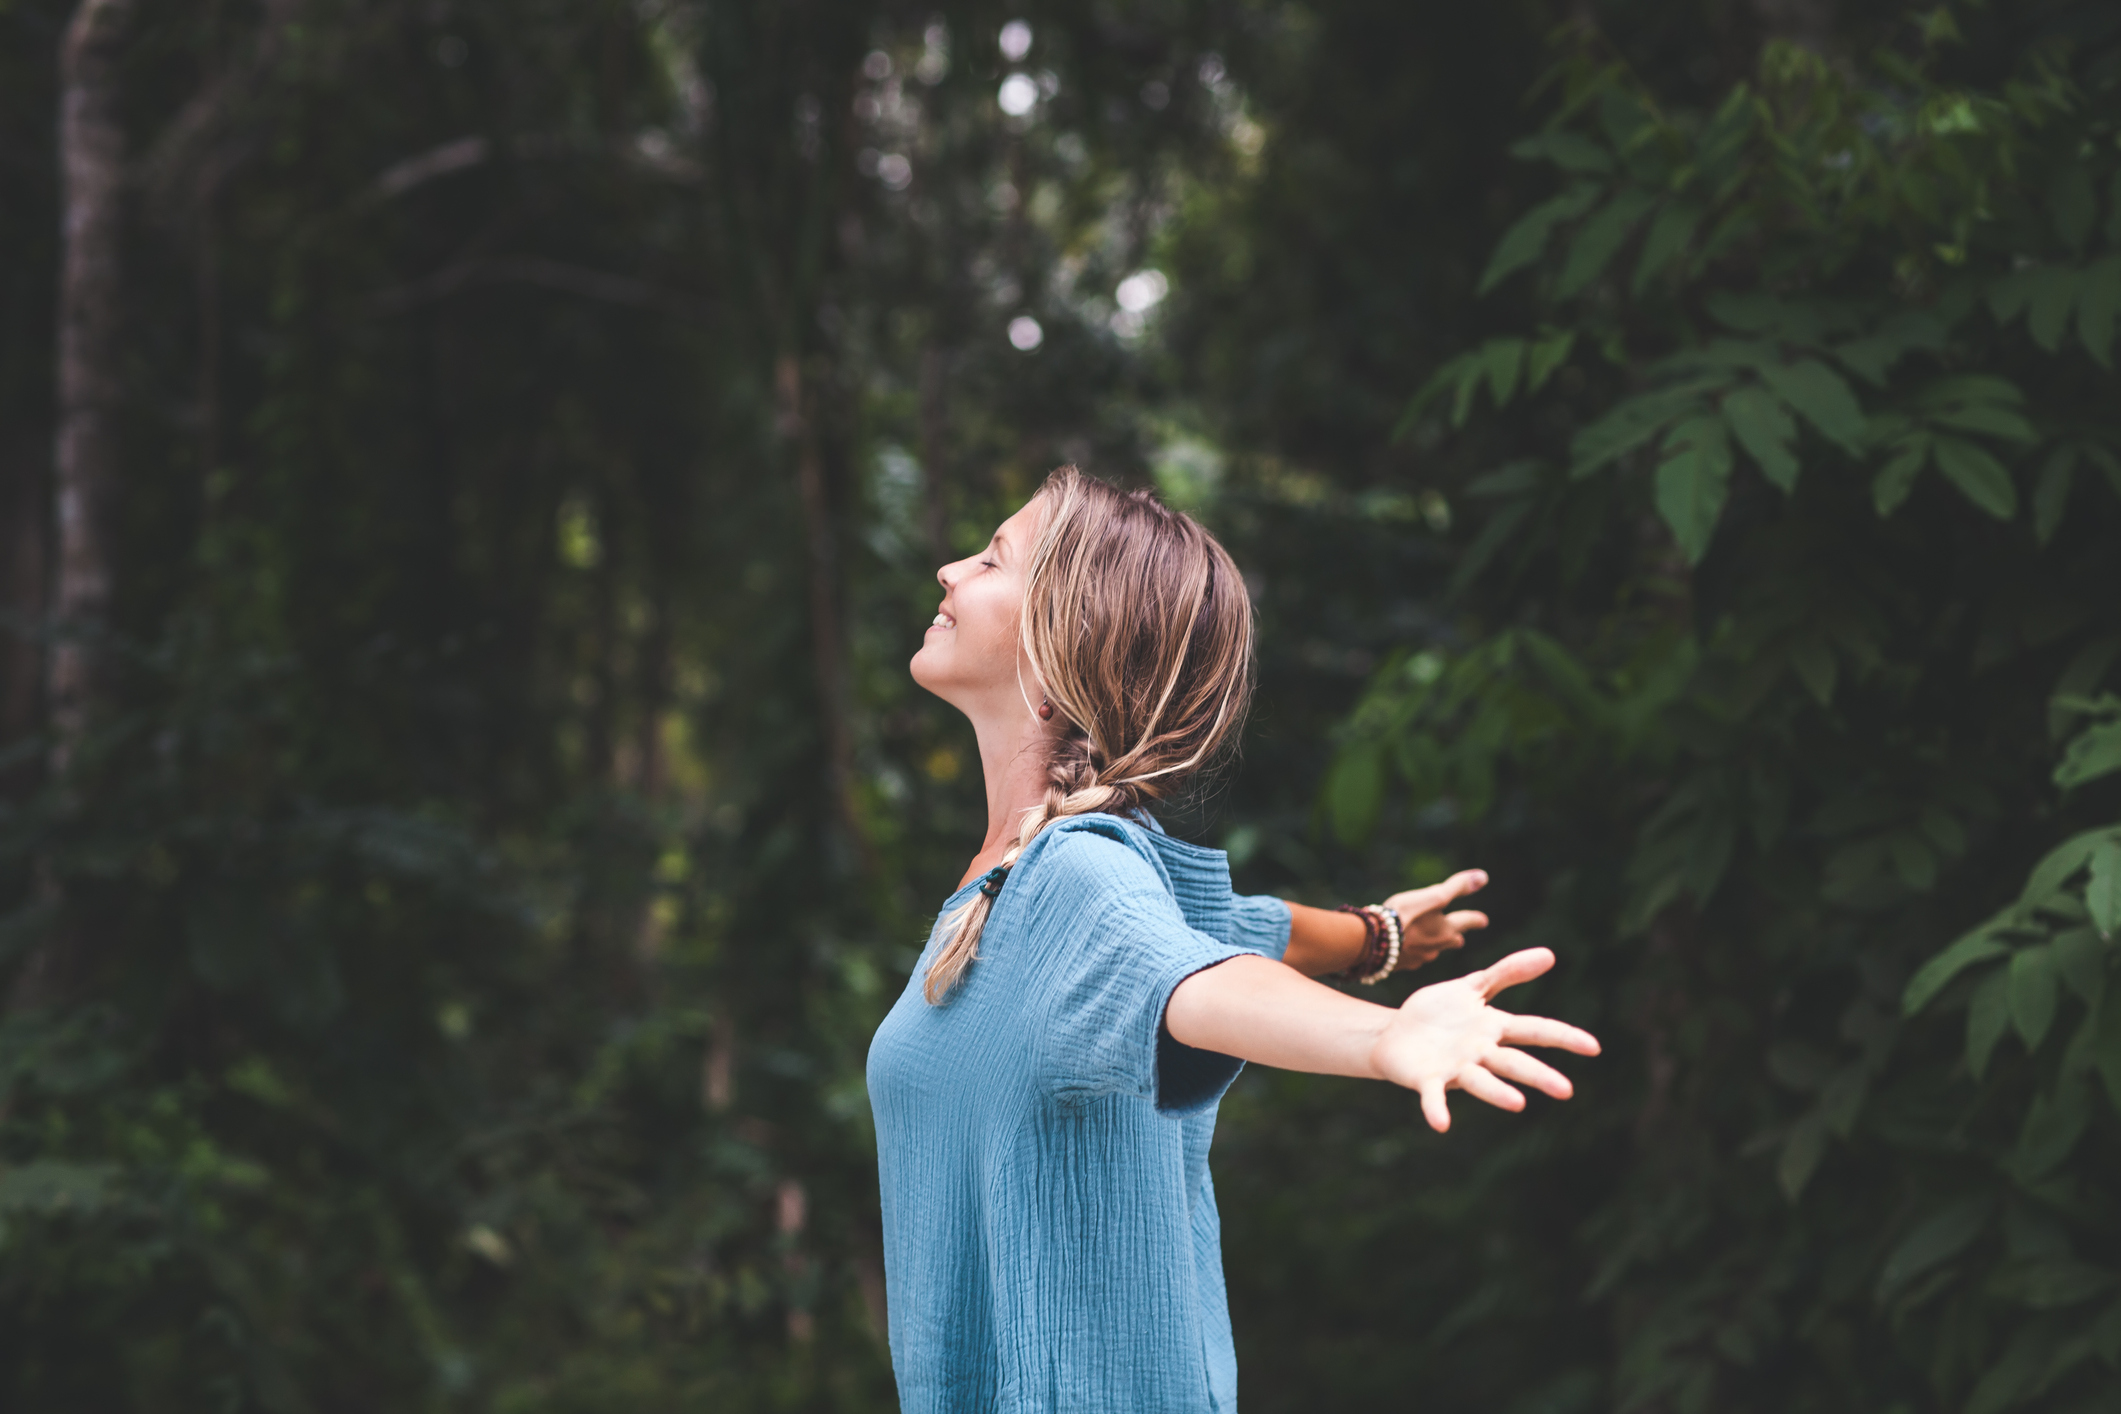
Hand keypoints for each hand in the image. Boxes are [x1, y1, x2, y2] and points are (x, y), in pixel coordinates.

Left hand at [1369, 947, 1599, 1132]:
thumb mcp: (1473, 986)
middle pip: (1513, 1063)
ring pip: (1481, 1082)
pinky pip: (1433, 1097)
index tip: (1594, 1047)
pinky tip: (1441, 1124)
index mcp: (1494, 1028)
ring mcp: (1455, 1068)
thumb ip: (1508, 972)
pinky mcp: (1427, 1080)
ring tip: (1518, 1104)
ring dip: (1498, 1093)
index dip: (1564, 1037)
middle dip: (1539, 1076)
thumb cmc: (1440, 1012)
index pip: (1535, 1030)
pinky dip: (1437, 1109)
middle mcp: (1480, 1053)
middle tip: (1566, 1090)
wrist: (1395, 1033)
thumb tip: (1550, 954)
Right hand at [1382, 869, 1490, 972]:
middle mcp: (1436, 947)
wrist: (1373, 942)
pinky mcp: (1401, 965)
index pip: (1467, 922)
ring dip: (1433, 945)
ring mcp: (1418, 958)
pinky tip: (1404, 948)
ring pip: (1432, 950)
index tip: (1483, 920)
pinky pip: (1411, 957)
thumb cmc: (1404, 916)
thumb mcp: (1433, 896)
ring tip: (1430, 941)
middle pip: (1451, 941)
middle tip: (1459, 936)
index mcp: (1447, 930)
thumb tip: (1483, 876)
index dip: (1476, 919)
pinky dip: (1411, 950)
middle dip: (1455, 937)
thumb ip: (1457, 887)